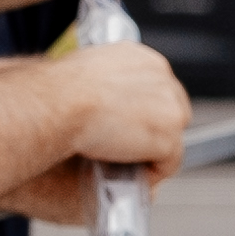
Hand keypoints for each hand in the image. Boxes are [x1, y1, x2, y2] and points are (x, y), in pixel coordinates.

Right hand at [55, 40, 190, 173]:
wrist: (61, 102)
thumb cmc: (61, 88)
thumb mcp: (87, 70)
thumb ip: (106, 81)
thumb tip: (100, 97)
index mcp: (144, 59)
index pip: (159, 90)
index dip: (147, 113)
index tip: (130, 127)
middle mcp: (163, 78)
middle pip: (173, 113)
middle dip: (156, 132)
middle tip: (130, 149)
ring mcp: (170, 108)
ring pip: (172, 139)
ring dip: (153, 154)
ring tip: (128, 164)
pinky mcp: (167, 137)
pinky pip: (169, 163)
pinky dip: (153, 174)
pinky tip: (133, 176)